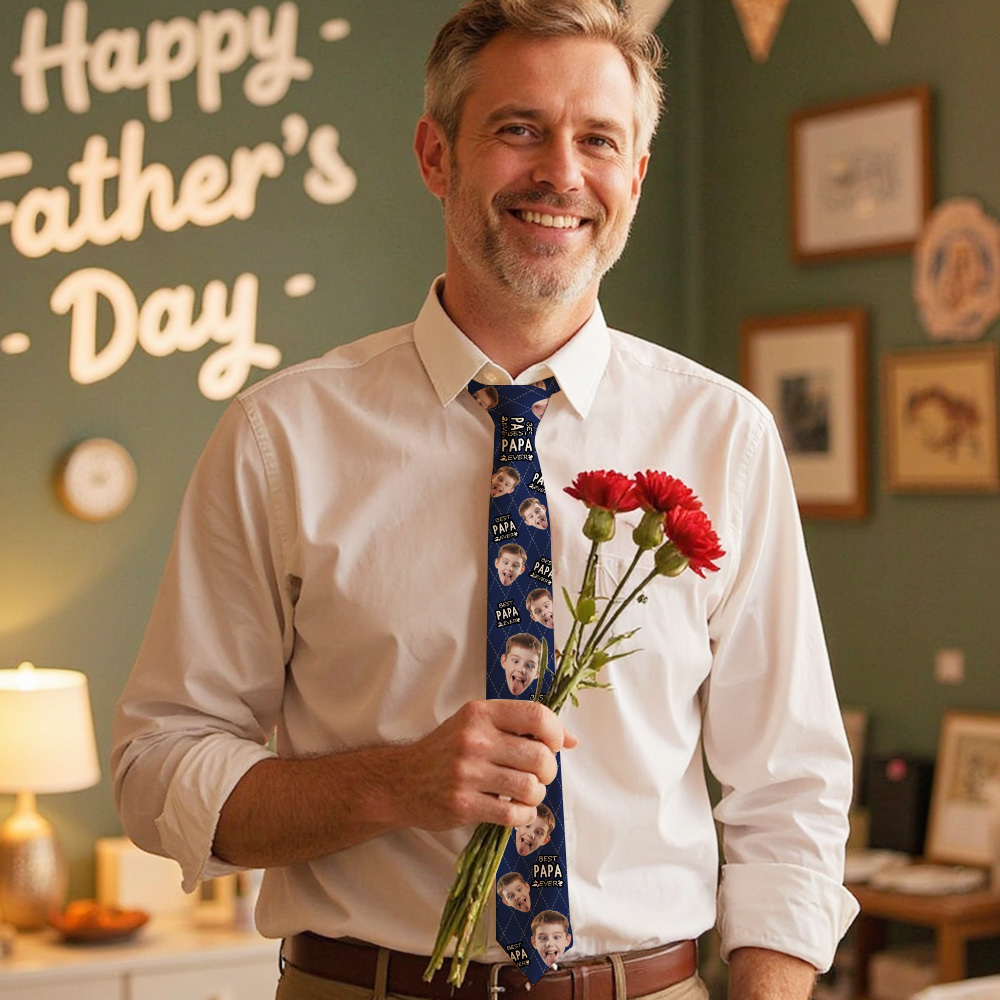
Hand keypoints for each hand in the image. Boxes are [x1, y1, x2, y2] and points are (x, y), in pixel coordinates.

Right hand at [396, 700, 577, 831]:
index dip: (556, 733)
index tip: (553, 745)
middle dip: (548, 771)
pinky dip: (523, 816)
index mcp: (480, 712)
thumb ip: (520, 727)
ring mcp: (467, 772)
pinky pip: (513, 814)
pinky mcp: (463, 804)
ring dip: (536, 795)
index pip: (537, 716)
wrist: (400, 781)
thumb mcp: (477, 724)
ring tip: (525, 794)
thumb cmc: (446, 750)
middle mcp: (474, 739)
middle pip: (540, 756)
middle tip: (537, 775)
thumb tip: (571, 740)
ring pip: (530, 787)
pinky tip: (515, 811)